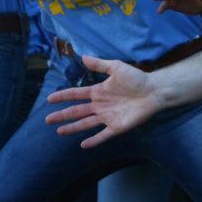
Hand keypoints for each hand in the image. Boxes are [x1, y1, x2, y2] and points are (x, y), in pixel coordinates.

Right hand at [45, 55, 161, 147]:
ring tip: (59, 131)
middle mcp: (100, 105)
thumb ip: (99, 64)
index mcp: (98, 91)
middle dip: (62, 115)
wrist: (153, 91)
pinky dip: (93, 140)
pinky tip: (83, 145)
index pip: (76, 94)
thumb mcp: (116, 67)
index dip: (63, 96)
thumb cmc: (136, 78)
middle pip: (77, 111)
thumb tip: (83, 56)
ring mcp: (107, 117)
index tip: (49, 99)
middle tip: (48, 120)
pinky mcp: (117, 127)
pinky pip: (103, 135)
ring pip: (85, 124)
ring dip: (73, 128)